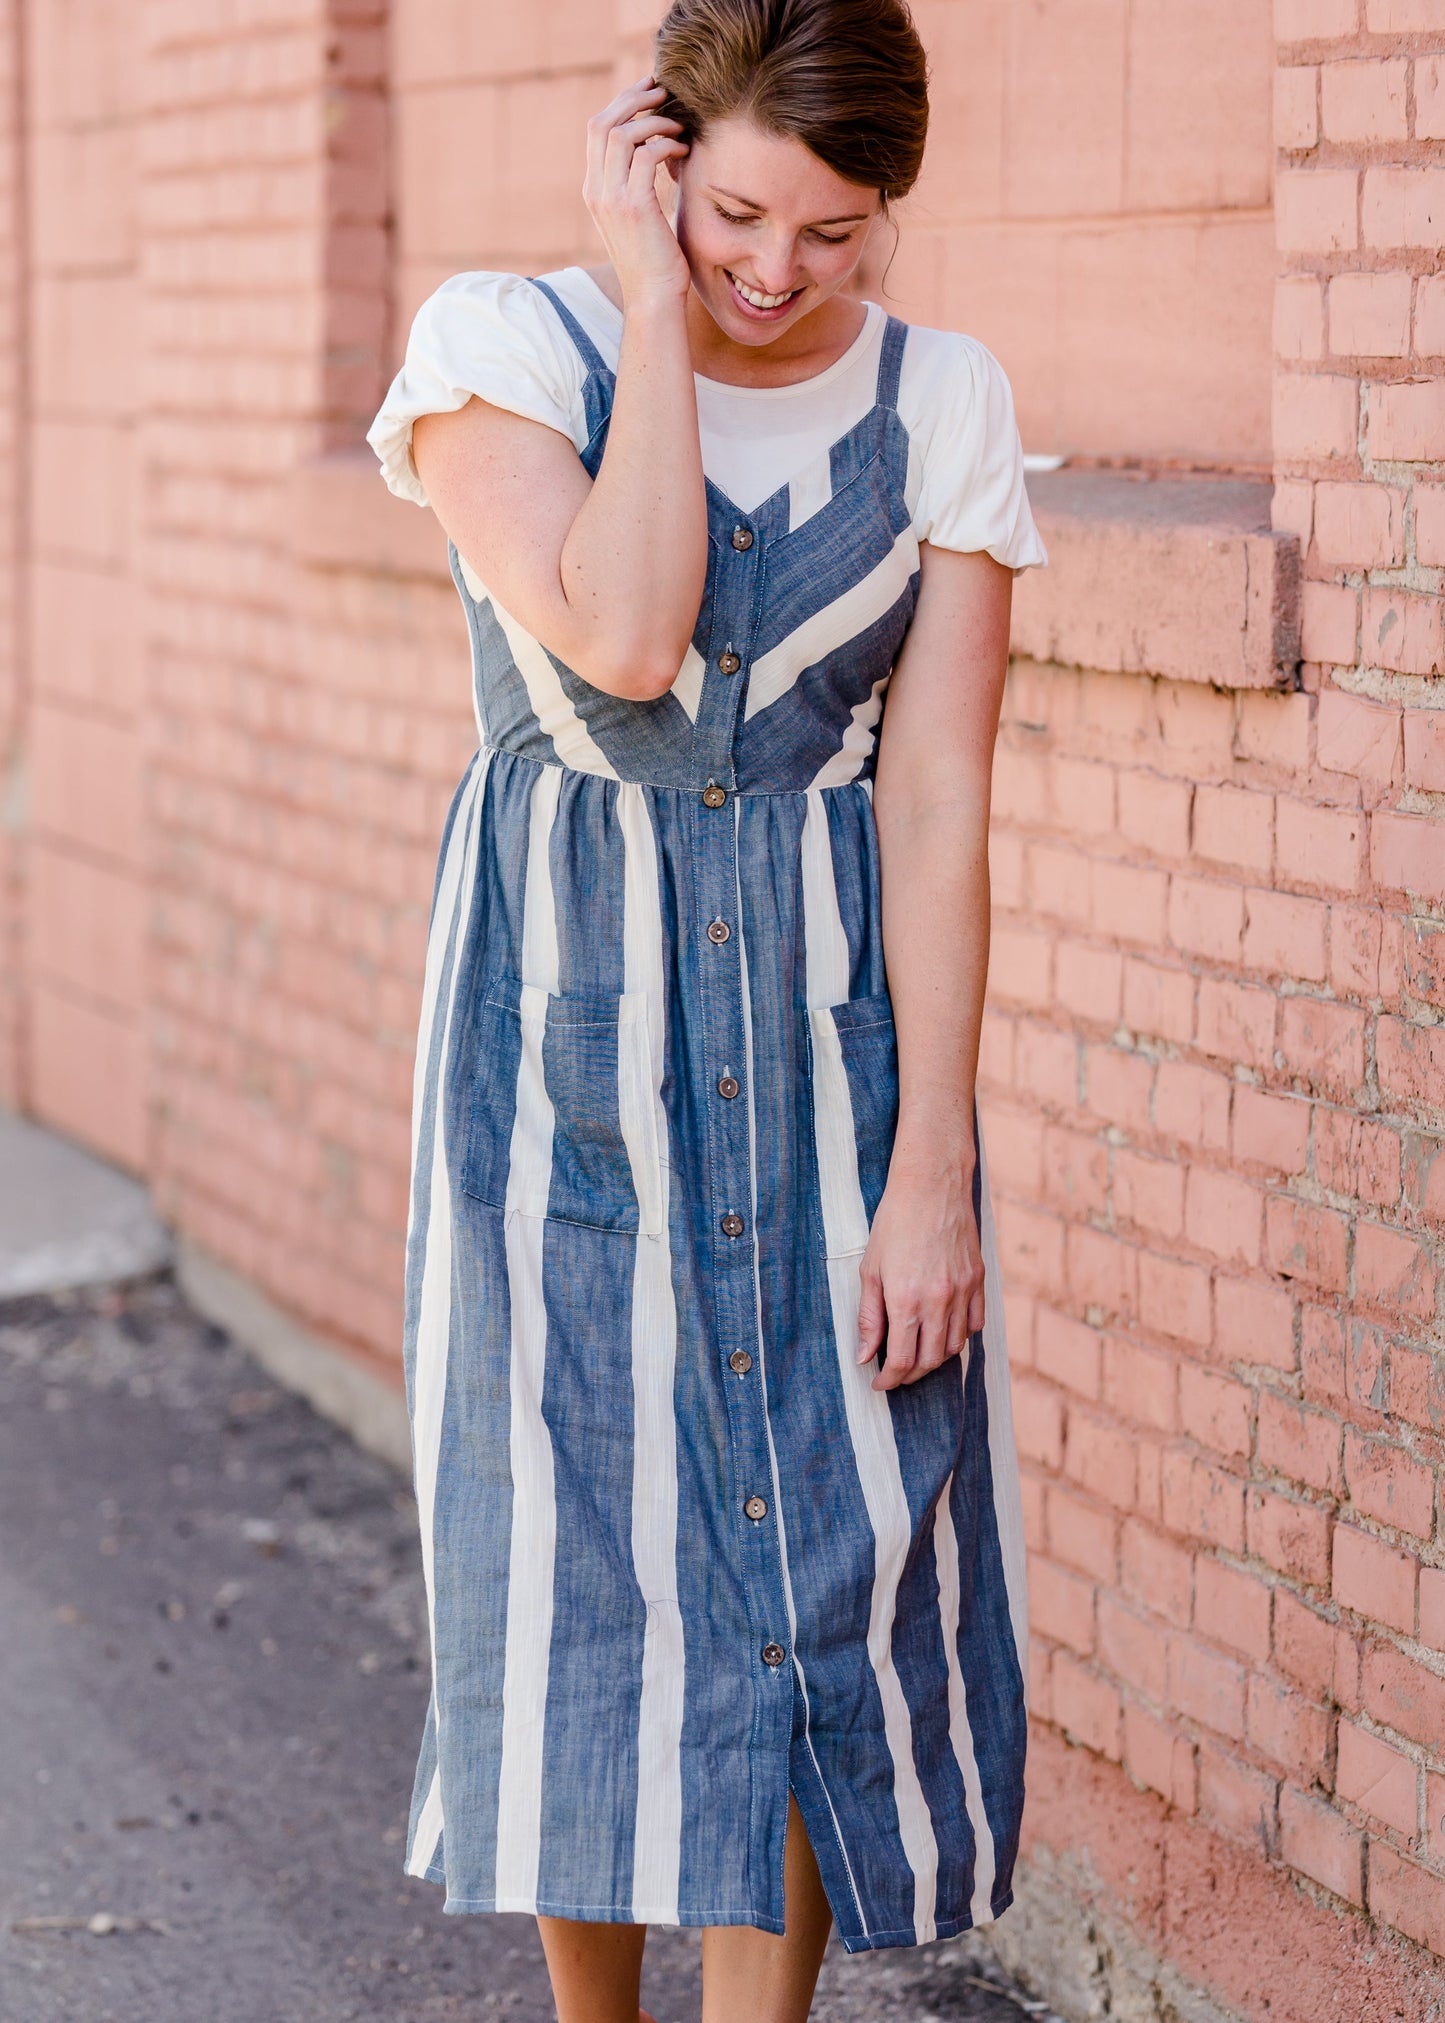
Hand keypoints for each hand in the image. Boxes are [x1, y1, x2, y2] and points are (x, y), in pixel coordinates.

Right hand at [583, 76, 689, 307]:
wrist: (653, 300)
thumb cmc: (655, 261)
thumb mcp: (639, 217)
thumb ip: (637, 184)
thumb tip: (656, 152)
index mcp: (595, 190)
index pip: (597, 130)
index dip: (622, 104)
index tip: (649, 93)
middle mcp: (596, 191)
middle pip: (602, 123)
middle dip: (633, 99)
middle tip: (662, 91)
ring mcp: (612, 199)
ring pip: (622, 134)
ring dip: (653, 121)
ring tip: (678, 126)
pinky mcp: (634, 208)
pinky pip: (646, 156)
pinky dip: (666, 145)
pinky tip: (684, 151)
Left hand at [856, 1167, 984, 1392]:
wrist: (932, 1185)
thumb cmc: (894, 1222)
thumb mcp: (870, 1269)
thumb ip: (869, 1317)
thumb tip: (865, 1356)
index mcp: (906, 1300)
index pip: (902, 1360)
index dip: (889, 1379)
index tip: (879, 1383)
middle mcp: (939, 1301)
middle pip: (930, 1360)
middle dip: (911, 1375)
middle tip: (896, 1373)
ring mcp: (963, 1291)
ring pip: (955, 1346)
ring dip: (935, 1358)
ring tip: (917, 1354)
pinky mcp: (979, 1279)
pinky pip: (975, 1323)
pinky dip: (960, 1336)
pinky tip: (943, 1332)